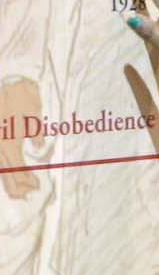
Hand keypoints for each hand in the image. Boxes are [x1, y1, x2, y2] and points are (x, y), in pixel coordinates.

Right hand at [0, 78, 42, 198]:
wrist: (5, 79)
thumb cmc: (20, 94)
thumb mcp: (33, 112)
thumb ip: (35, 133)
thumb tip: (39, 146)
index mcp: (10, 143)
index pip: (18, 170)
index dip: (26, 181)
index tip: (35, 187)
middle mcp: (0, 146)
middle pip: (5, 174)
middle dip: (15, 187)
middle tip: (25, 195)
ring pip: (0, 167)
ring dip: (8, 179)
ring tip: (17, 190)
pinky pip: (0, 158)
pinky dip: (5, 168)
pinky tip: (8, 170)